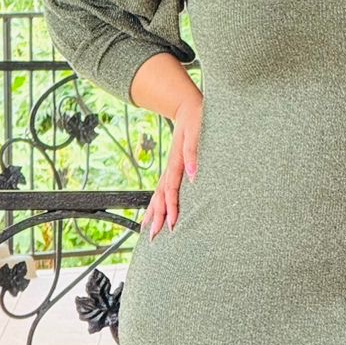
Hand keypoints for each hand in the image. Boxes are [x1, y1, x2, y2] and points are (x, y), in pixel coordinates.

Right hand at [141, 92, 202, 238]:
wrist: (187, 107)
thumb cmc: (196, 119)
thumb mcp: (197, 132)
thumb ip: (194, 152)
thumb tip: (193, 174)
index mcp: (177, 162)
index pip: (171, 190)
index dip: (171, 208)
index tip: (173, 224)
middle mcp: (171, 168)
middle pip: (160, 197)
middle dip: (157, 217)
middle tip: (154, 237)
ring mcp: (170, 169)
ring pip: (158, 195)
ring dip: (153, 213)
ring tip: (147, 231)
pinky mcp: (173, 168)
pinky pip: (163, 189)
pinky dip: (157, 203)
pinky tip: (155, 213)